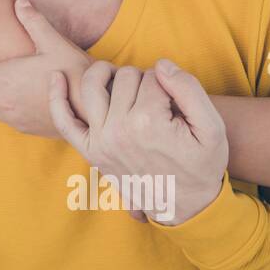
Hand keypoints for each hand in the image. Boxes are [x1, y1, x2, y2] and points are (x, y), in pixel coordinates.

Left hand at [0, 0, 90, 136]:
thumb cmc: (74, 73)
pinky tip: (15, 99)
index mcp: (8, 78)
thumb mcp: (55, 43)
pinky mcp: (26, 128)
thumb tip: (20, 1)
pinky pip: (3, 121)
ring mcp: (15, 117)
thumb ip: (34, 22)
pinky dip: (1, 110)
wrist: (93, 108)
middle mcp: (6, 100)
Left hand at [48, 58, 227, 224]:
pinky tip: (56, 77)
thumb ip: (189, 89)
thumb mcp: (212, 128)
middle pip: (125, 77)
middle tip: (158, 101)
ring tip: (123, 80)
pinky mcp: (90, 151)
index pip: (153, 76)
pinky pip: (65, 121)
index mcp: (150, 123)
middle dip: (143, 80)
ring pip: (95, 85)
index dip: (168, 83)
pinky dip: (57, 98)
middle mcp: (119, 130)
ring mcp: (100, 141)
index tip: (177, 103)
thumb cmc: (202, 165)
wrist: (186, 206)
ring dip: (107, 74)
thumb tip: (161, 64)